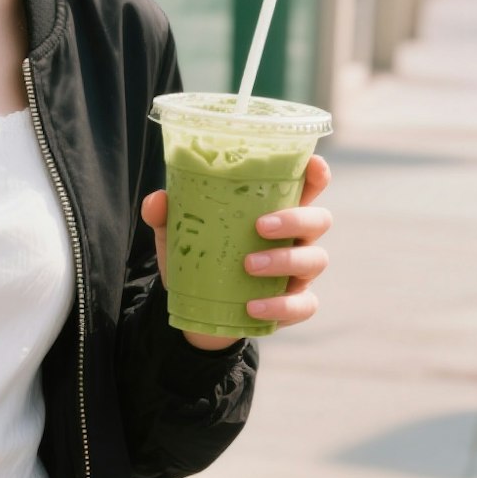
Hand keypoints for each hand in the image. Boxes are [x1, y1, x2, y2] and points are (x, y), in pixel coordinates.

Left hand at [139, 153, 332, 348]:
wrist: (198, 312)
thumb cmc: (199, 258)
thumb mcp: (178, 236)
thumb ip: (166, 216)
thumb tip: (157, 200)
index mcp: (276, 212)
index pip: (308, 187)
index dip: (316, 174)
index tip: (313, 165)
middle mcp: (296, 239)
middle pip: (319, 220)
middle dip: (296, 219)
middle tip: (260, 226)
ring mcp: (299, 273)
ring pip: (314, 260)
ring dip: (284, 260)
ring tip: (247, 265)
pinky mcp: (294, 305)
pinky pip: (303, 305)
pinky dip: (280, 306)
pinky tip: (252, 306)